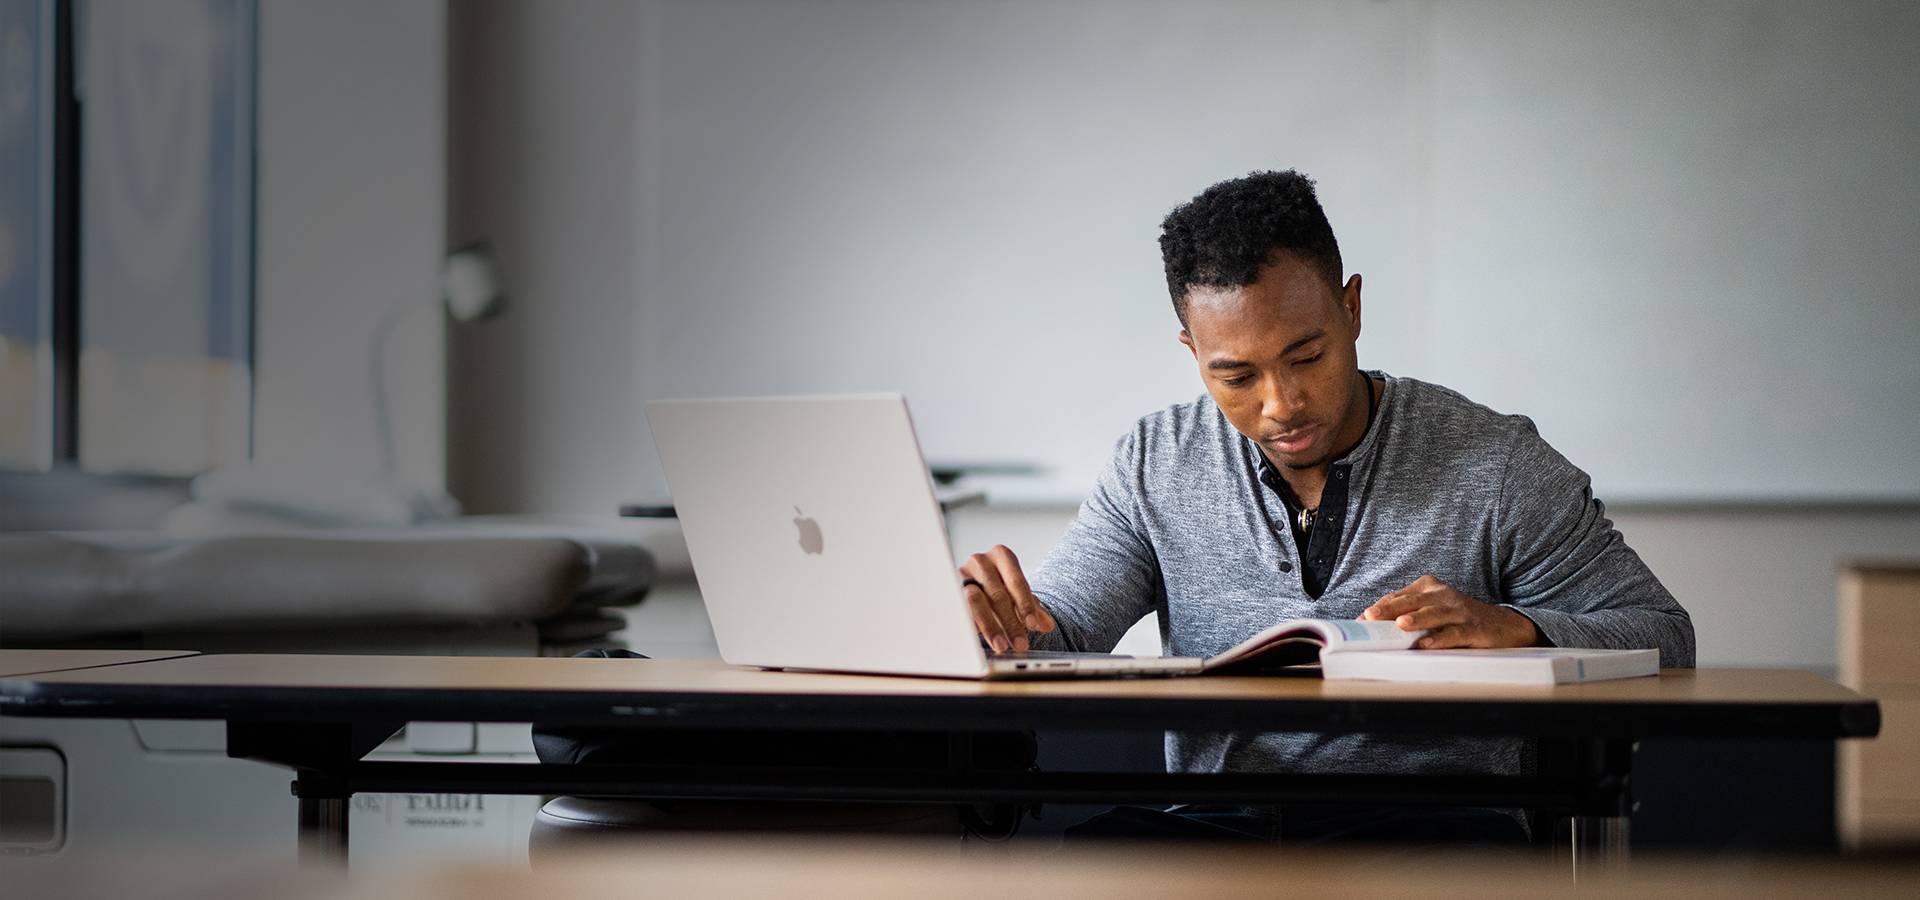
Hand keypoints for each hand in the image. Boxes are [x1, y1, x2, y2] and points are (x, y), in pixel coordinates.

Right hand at [959, 544, 1055, 652]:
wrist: (973, 581)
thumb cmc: (1000, 586)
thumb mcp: (1019, 595)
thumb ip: (1034, 609)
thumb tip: (1047, 625)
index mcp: (1002, 555)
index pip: (1016, 582)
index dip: (1025, 605)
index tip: (1033, 625)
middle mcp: (980, 561)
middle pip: (997, 594)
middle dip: (1010, 622)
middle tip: (1020, 644)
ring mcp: (961, 574)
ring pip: (975, 601)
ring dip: (990, 627)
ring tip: (1002, 646)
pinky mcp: (948, 590)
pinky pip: (959, 609)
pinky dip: (971, 624)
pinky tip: (979, 639)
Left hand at [1359, 575, 1541, 649]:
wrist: (1503, 625)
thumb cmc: (1459, 617)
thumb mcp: (1433, 608)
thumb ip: (1406, 612)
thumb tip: (1372, 623)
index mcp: (1429, 587)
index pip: (1399, 596)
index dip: (1380, 608)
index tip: (1362, 620)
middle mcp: (1443, 595)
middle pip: (1412, 602)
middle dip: (1390, 609)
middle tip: (1371, 616)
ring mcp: (1459, 611)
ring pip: (1433, 614)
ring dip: (1416, 619)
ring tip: (1400, 624)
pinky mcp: (1473, 629)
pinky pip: (1453, 634)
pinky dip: (1439, 639)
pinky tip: (1426, 644)